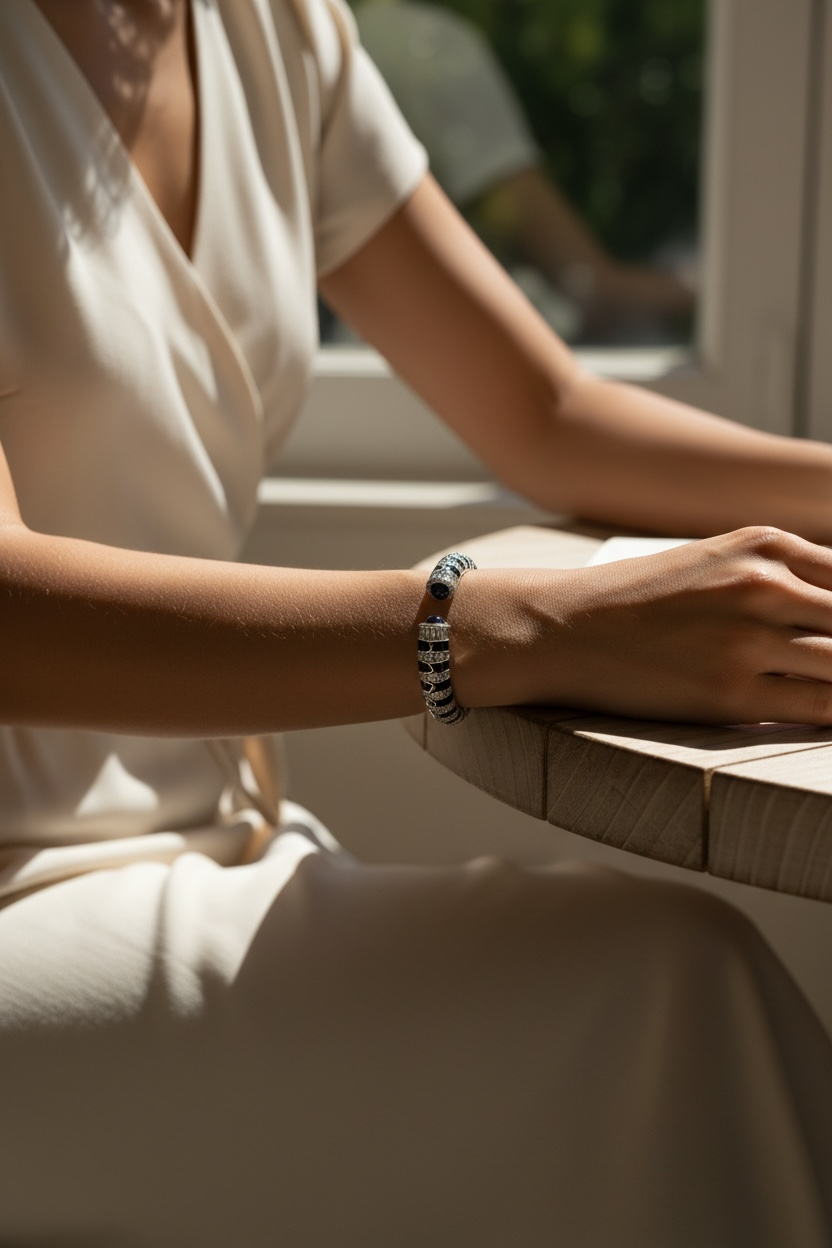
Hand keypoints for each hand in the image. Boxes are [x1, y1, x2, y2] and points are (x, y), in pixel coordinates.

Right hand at [463, 527, 831, 724]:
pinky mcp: (730, 693)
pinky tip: (827, 713)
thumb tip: (829, 609)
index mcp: (764, 546)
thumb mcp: (713, 562)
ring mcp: (747, 640)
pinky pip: (819, 707)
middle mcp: (763, 585)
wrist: (563, 628)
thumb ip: (778, 575)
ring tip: (830, 686)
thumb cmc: (635, 600)